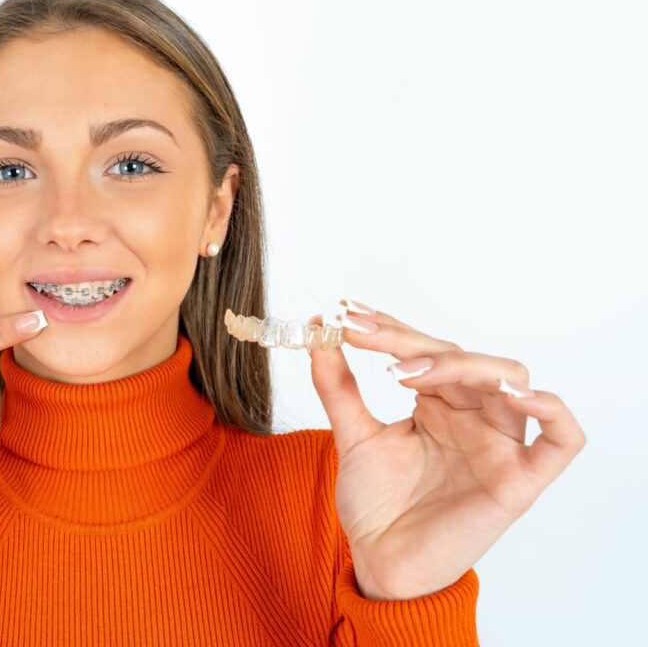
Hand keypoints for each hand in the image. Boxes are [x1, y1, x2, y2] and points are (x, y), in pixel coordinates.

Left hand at [306, 300, 585, 600]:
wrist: (379, 564)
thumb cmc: (377, 505)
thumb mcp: (351, 435)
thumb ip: (337, 385)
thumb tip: (317, 327)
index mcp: (439, 405)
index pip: (426, 351)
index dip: (389, 329)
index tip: (345, 315)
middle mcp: (473, 417)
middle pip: (460, 358)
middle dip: (408, 341)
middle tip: (360, 334)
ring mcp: (499, 446)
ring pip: (506, 380)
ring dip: (459, 364)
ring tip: (404, 369)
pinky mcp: (519, 481)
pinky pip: (561, 440)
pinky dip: (550, 410)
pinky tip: (516, 393)